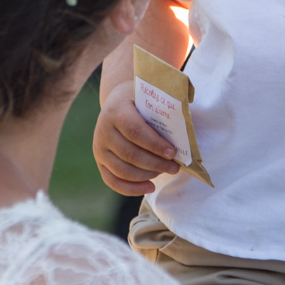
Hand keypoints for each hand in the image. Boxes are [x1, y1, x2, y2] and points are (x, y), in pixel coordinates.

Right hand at [93, 80, 179, 194]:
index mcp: (116, 111)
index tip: (172, 153)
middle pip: (130, 154)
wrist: (118, 101)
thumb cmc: (141, 100)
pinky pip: (112, 181)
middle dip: (155, 163)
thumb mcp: (150, 96)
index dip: (154, 144)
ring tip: (165, 172)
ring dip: (147, 175)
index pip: (135, 131)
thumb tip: (185, 125)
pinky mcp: (100, 161)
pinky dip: (132, 188)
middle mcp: (103, 130)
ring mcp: (99, 148)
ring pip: (122, 170)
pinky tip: (150, 187)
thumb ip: (165, 107)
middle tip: (175, 167)